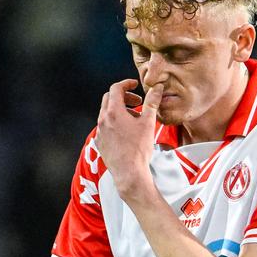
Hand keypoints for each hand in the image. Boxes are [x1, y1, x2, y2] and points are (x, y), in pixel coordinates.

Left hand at [93, 78, 158, 193]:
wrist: (129, 173)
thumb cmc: (139, 149)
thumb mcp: (148, 123)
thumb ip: (152, 103)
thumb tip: (157, 88)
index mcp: (113, 112)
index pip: (116, 88)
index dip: (126, 84)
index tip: (135, 85)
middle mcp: (103, 120)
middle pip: (109, 99)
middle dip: (123, 97)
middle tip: (137, 102)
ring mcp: (100, 132)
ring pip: (106, 113)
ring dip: (119, 110)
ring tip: (134, 119)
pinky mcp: (100, 142)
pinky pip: (105, 126)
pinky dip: (114, 123)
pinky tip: (126, 132)